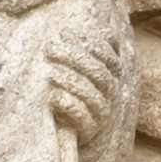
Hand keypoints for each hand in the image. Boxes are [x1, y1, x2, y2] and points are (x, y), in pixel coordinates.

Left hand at [43, 29, 122, 155]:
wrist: (65, 131)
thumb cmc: (71, 90)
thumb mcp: (80, 68)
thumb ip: (90, 49)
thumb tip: (106, 30)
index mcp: (111, 76)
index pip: (111, 58)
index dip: (93, 44)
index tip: (65, 33)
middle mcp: (111, 95)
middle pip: (101, 75)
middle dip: (75, 58)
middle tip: (50, 47)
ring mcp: (101, 114)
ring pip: (93, 96)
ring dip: (70, 81)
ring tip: (49, 72)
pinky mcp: (89, 131)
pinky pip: (83, 118)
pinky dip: (68, 105)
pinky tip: (52, 96)